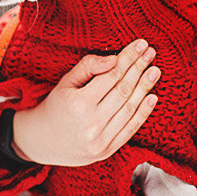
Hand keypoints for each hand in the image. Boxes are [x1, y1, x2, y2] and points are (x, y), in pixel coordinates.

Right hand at [9, 40, 158, 166]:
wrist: (41, 142)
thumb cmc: (55, 107)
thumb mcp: (65, 83)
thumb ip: (88, 67)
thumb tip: (114, 59)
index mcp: (78, 103)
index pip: (111, 75)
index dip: (128, 58)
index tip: (140, 45)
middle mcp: (91, 123)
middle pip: (123, 90)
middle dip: (139, 69)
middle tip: (151, 53)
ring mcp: (100, 139)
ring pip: (129, 109)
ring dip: (145, 87)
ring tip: (155, 71)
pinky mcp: (107, 150)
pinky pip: (130, 129)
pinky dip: (143, 113)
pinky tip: (152, 97)